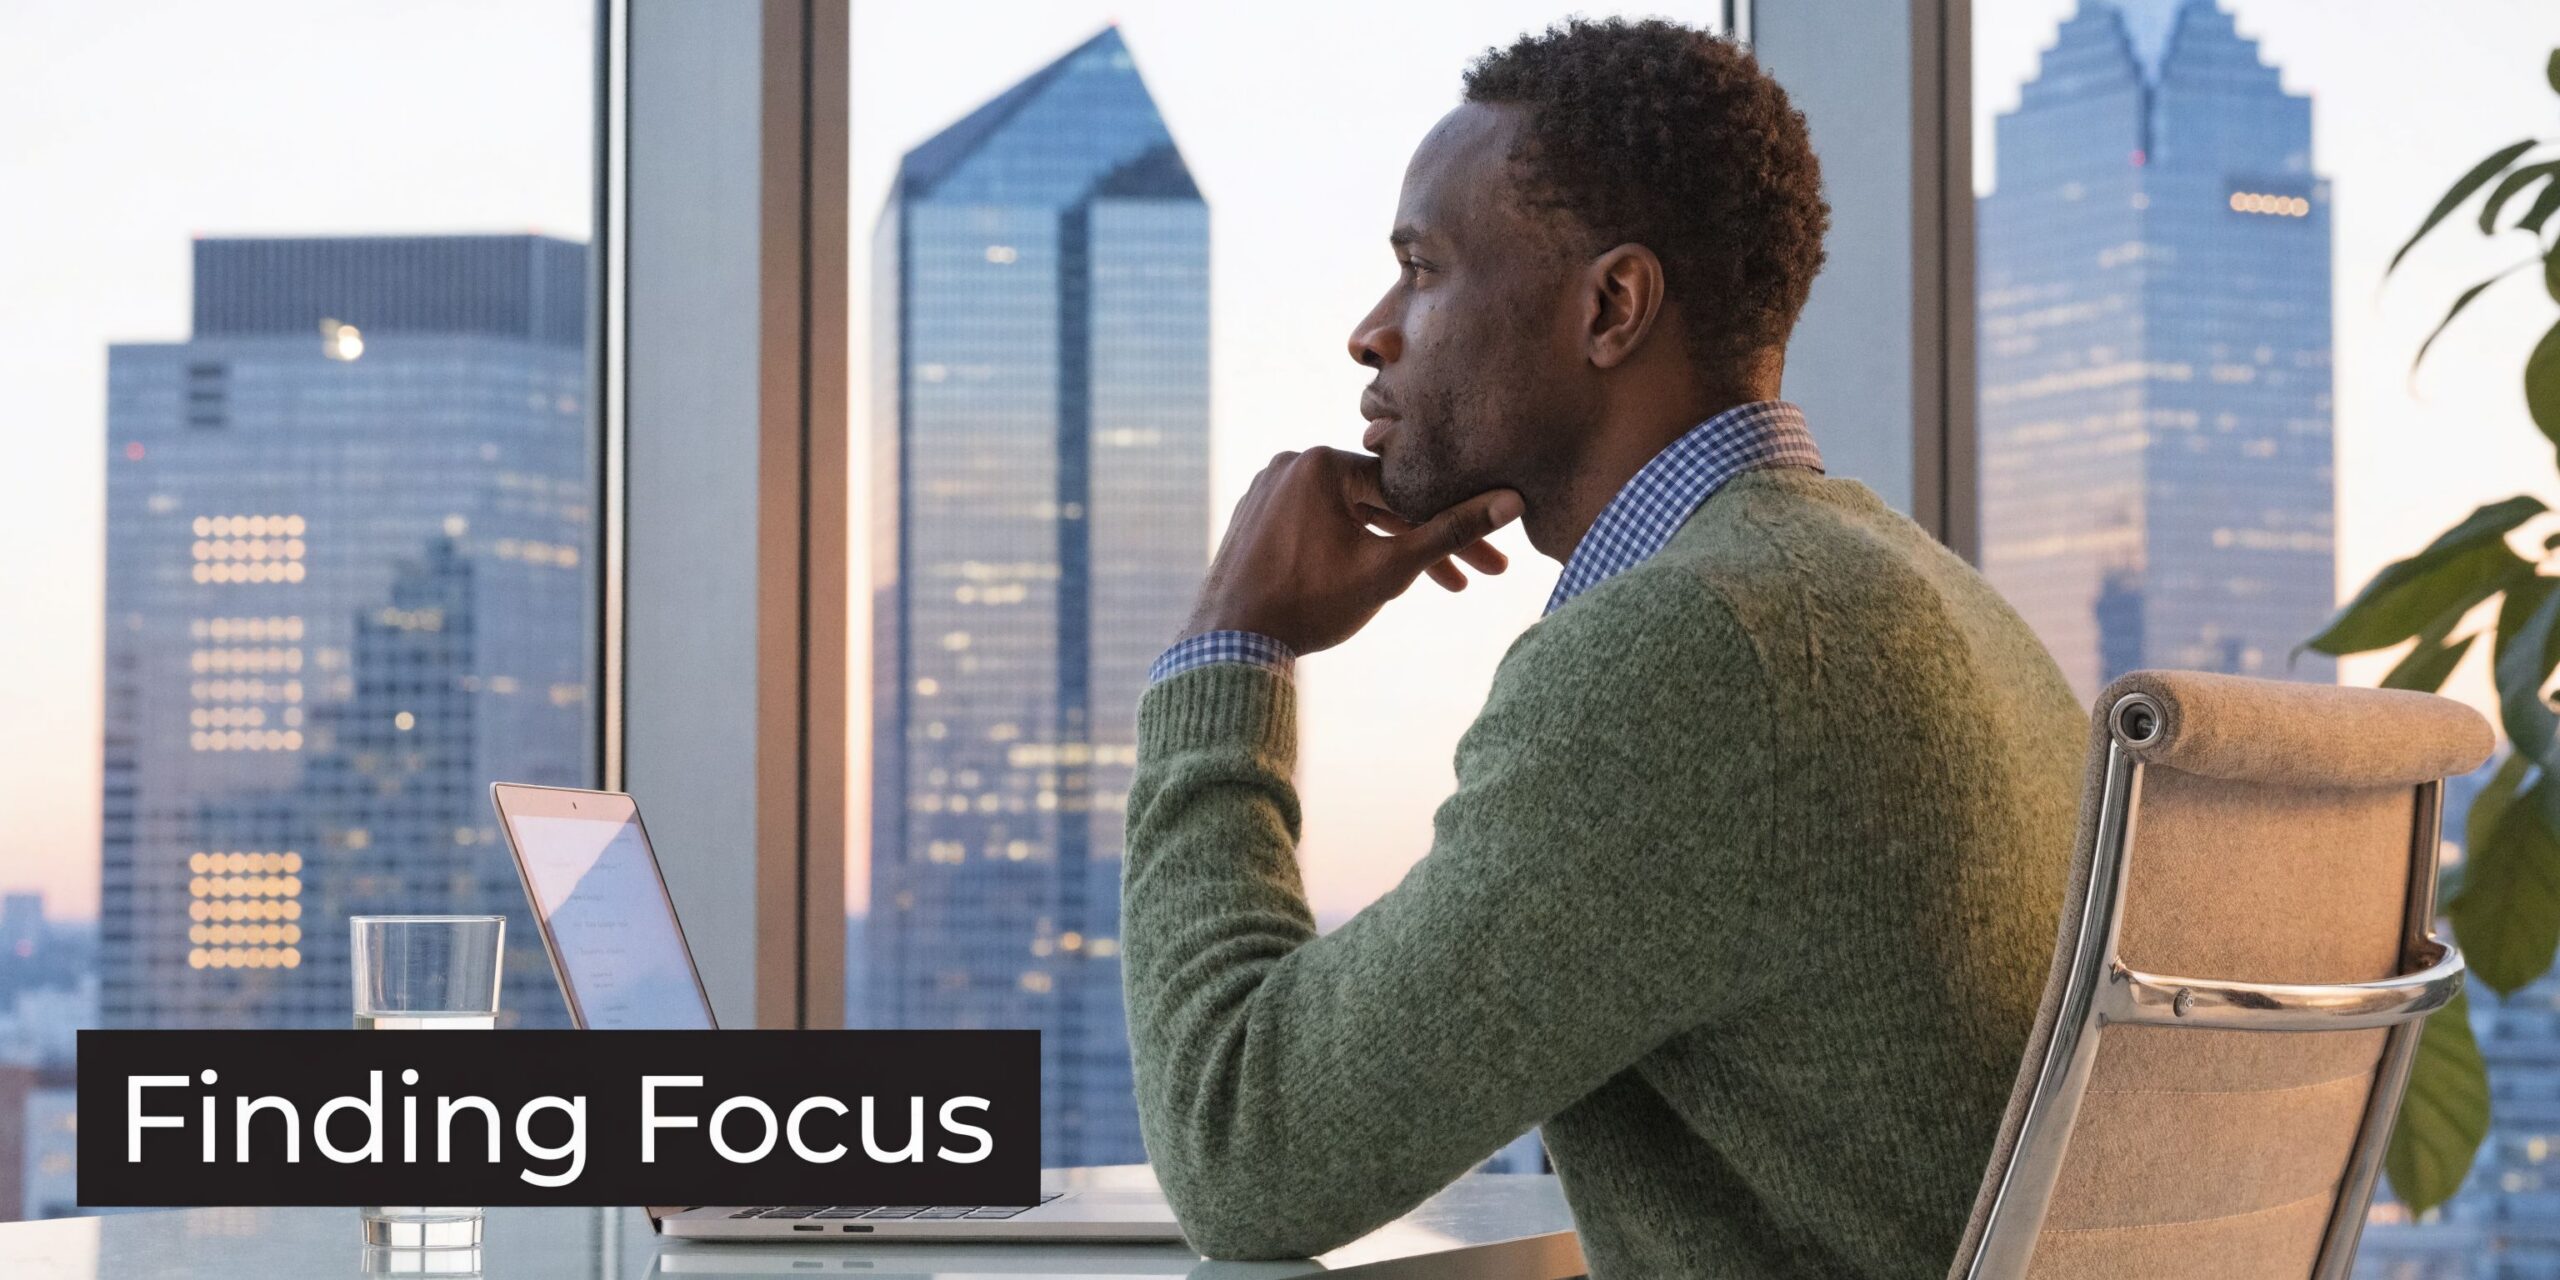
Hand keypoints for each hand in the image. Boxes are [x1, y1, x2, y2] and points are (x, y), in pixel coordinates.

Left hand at [1179, 446, 1524, 656]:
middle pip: (1381, 502)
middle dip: (1429, 542)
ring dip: (1393, 549)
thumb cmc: (1309, 604)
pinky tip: (1382, 575)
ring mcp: (1270, 488)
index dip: (1456, 523)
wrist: (1228, 643)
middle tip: (1477, 577)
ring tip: (1439, 585)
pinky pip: (1320, 523)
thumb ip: (1450, 533)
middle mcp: (1293, 463)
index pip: (1407, 488)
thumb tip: (1510, 503)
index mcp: (1323, 463)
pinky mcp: (1257, 515)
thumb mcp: (1390, 569)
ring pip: (1352, 516)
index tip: (1490, 558)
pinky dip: (1353, 547)